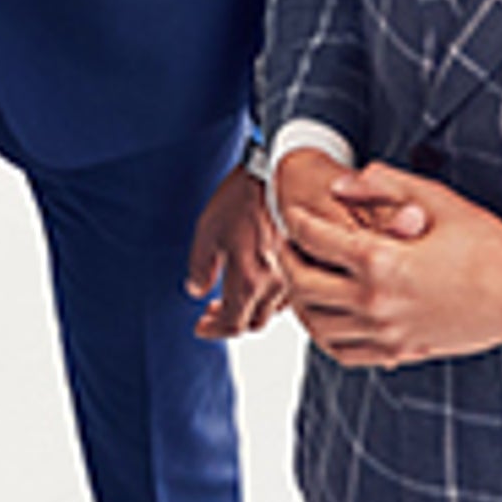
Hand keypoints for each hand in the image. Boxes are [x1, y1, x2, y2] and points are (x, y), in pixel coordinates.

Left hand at [185, 163, 287, 337]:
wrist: (278, 171)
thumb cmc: (241, 197)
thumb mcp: (207, 231)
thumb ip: (199, 267)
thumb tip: (196, 290)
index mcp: (249, 280)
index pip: (232, 325)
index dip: (213, 330)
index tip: (201, 326)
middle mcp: (276, 284)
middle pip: (254, 322)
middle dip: (230, 322)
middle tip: (212, 312)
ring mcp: (295, 273)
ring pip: (274, 309)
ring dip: (251, 309)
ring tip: (234, 297)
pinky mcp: (306, 260)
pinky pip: (290, 291)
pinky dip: (271, 295)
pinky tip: (259, 282)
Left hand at [278, 158, 501, 369]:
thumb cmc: (487, 244)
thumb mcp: (436, 200)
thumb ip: (383, 185)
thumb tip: (339, 182)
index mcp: (380, 261)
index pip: (314, 239)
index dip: (295, 221)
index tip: (291, 212)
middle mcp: (375, 302)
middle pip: (302, 284)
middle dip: (286, 259)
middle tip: (286, 244)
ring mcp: (385, 332)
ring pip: (315, 323)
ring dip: (298, 299)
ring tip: (300, 278)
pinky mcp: (398, 351)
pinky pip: (342, 350)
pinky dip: (323, 333)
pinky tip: (325, 315)